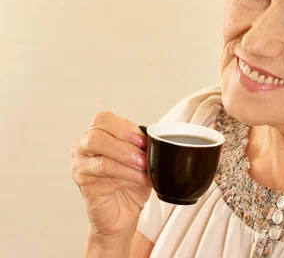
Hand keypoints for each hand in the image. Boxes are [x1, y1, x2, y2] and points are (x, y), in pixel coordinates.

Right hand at [71, 112, 151, 239]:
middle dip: (124, 143)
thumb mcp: (140, 157)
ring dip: (127, 159)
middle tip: (143, 153)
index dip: (124, 127)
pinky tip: (140, 179)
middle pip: (96, 135)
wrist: (123, 213)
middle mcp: (83, 148)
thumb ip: (141, 144)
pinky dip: (127, 175)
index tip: (142, 139)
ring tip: (145, 166)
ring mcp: (80, 167)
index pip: (102, 119)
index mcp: (95, 135)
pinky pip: (105, 175)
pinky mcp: (85, 185)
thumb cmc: (130, 182)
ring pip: (101, 156)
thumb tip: (153, 137)